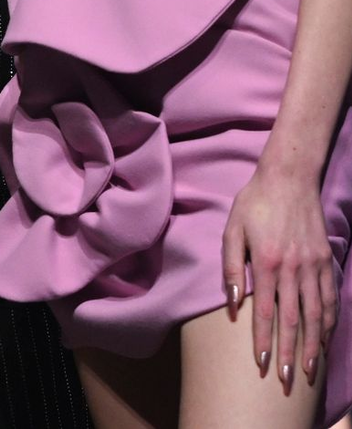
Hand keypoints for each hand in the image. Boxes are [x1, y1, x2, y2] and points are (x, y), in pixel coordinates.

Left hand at [222, 165, 338, 390]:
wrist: (288, 179)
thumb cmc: (254, 203)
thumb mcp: (232, 229)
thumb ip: (231, 266)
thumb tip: (231, 302)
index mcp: (265, 262)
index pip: (265, 312)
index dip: (264, 342)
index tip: (263, 366)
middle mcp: (292, 269)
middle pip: (293, 321)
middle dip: (290, 354)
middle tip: (287, 381)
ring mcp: (313, 267)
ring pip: (315, 315)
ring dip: (313, 346)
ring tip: (309, 371)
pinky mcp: (326, 261)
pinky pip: (329, 298)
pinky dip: (328, 322)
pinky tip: (325, 339)